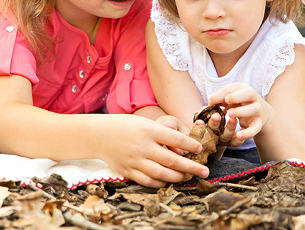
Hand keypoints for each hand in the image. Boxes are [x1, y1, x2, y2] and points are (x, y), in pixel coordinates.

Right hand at [95, 114, 209, 187]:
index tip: (200, 148)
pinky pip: (149, 181)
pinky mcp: (128, 172)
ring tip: (189, 176)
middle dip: (191, 166)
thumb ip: (163, 134)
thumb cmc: (127, 126)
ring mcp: (135, 161)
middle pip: (172, 160)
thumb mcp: (145, 123)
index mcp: (148, 130)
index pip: (175, 139)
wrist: (99, 135)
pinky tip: (170, 180)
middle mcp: (143, 146)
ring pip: (162, 173)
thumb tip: (184, 146)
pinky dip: (161, 182)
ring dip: (178, 177)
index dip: (191, 144)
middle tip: (205, 171)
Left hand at [208, 83, 271, 143]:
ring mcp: (258, 110)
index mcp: (243, 89)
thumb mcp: (231, 99)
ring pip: (254, 109)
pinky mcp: (258, 123)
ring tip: (230, 115)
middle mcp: (253, 98)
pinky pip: (255, 128)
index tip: (212, 101)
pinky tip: (239, 135)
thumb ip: (221, 99)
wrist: (260, 112)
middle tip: (226, 100)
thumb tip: (211, 102)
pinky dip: (248, 132)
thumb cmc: (240, 103)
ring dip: (241, 111)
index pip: (232, 88)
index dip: (222, 94)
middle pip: (249, 93)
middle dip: (236, 96)